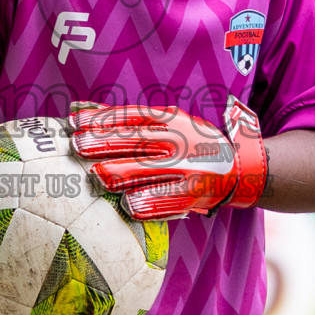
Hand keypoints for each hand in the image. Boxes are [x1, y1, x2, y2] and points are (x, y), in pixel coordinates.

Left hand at [68, 97, 268, 219]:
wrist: (240, 169)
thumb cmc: (190, 143)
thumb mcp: (166, 122)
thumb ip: (126, 118)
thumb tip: (76, 108)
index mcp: (170, 119)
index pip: (131, 116)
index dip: (101, 118)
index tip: (75, 121)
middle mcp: (178, 140)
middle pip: (134, 140)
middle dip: (103, 142)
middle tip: (77, 146)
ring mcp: (187, 166)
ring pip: (147, 170)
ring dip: (120, 172)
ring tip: (97, 175)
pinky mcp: (194, 193)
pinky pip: (167, 199)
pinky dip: (148, 203)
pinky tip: (129, 206)